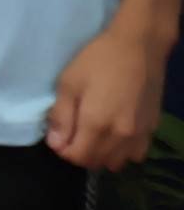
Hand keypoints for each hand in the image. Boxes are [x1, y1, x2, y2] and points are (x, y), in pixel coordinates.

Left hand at [47, 24, 166, 169]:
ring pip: (117, 162)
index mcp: (97, 124)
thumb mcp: (68, 83)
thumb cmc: (98, 60)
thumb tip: (55, 144)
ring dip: (101, 155)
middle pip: (96, 162)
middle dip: (80, 154)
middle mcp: (120, 136)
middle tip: (72, 133)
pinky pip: (135, 154)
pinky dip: (122, 152)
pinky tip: (114, 135)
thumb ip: (61, 117)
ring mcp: (140, 134)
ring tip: (92, 135)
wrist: (139, 47)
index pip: (78, 157)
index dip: (63, 150)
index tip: (58, 136)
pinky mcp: (152, 128)